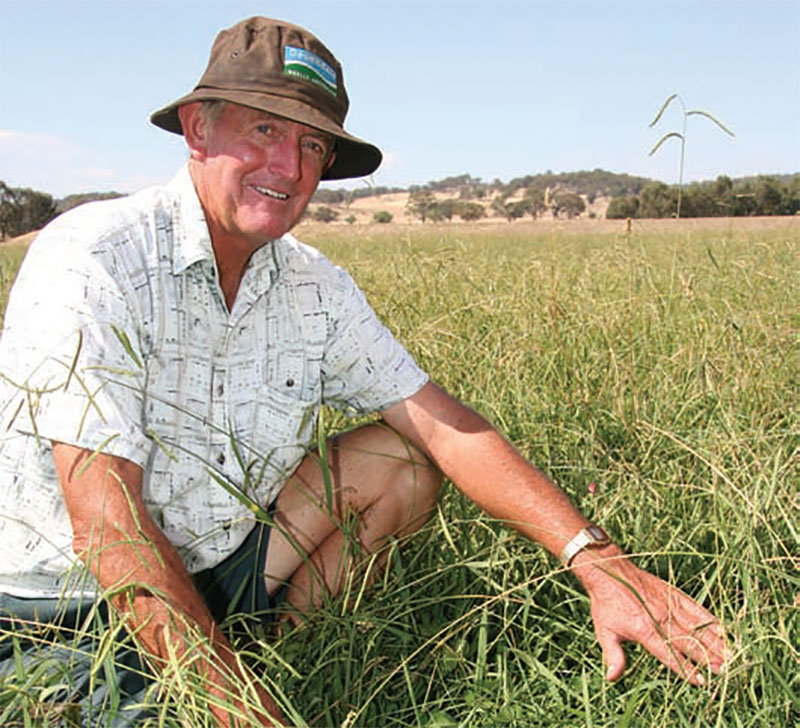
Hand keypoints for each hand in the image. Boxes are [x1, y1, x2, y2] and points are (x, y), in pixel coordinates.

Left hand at [572, 545, 727, 685]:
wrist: (609, 571)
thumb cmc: (606, 603)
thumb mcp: (604, 630)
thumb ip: (613, 655)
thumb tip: (612, 677)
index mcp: (644, 630)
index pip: (668, 653)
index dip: (684, 668)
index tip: (700, 682)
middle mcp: (660, 618)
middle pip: (687, 641)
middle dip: (706, 657)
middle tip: (723, 671)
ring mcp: (668, 604)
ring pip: (695, 626)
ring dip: (713, 641)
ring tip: (729, 655)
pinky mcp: (672, 593)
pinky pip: (694, 607)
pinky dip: (708, 618)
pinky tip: (722, 629)